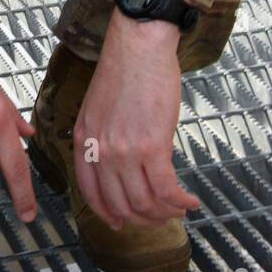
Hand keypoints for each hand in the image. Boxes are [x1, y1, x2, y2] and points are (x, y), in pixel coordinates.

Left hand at [72, 14, 199, 227]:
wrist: (137, 49)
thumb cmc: (122, 73)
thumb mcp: (98, 111)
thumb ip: (103, 140)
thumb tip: (122, 168)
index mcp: (82, 140)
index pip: (89, 192)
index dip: (107, 213)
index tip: (120, 222)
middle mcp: (99, 149)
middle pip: (119, 204)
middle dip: (141, 218)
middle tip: (159, 216)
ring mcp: (124, 150)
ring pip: (144, 203)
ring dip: (164, 213)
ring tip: (177, 208)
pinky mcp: (151, 146)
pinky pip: (166, 190)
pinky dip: (180, 202)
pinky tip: (189, 201)